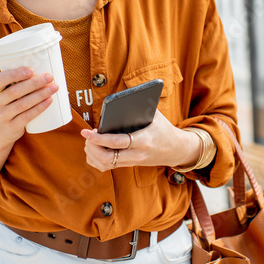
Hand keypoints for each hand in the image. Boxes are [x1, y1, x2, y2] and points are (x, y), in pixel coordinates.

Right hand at [0, 67, 58, 143]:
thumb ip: (19, 80)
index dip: (15, 74)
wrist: (1, 129)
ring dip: (40, 95)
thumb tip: (46, 67)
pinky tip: (49, 101)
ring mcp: (2, 115)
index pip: (0, 79)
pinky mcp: (11, 126)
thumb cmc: (10, 102)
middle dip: (34, 83)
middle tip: (50, 77)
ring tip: (54, 87)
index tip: (32, 70)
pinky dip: (39, 108)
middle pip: (15, 91)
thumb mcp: (7, 90)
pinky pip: (27, 116)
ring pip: (23, 104)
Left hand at [80, 109, 198, 172]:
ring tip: (90, 142)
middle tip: (88, 136)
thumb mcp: (155, 115)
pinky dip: (96, 161)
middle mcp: (137, 154)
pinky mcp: (129, 165)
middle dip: (92, 147)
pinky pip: (107, 168)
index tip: (87, 132)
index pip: (117, 142)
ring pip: (105, 165)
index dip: (99, 139)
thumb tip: (123, 95)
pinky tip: (94, 151)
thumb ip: (140, 106)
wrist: (176, 149)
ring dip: (92, 154)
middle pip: (107, 158)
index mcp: (143, 140)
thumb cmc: (163, 129)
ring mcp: (133, 162)